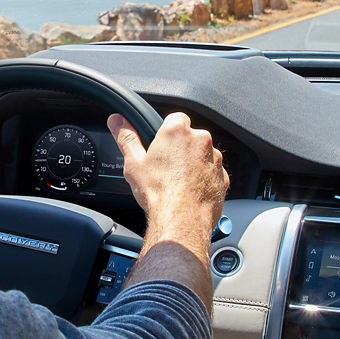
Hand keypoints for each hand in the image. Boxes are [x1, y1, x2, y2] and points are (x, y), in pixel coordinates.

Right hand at [108, 112, 228, 237]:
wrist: (181, 220)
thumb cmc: (159, 192)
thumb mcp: (134, 163)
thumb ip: (126, 138)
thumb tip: (116, 122)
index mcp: (177, 131)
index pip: (175, 119)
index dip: (166, 132)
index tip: (160, 146)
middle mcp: (200, 140)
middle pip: (189, 137)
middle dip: (179, 150)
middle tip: (166, 167)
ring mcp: (214, 159)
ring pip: (202, 155)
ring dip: (192, 164)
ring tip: (177, 183)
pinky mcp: (223, 177)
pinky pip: (212, 173)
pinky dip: (203, 179)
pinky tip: (189, 191)